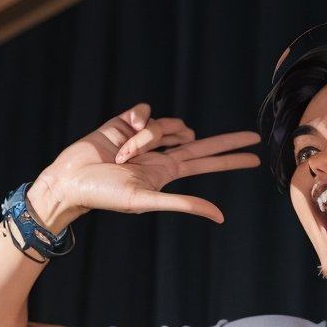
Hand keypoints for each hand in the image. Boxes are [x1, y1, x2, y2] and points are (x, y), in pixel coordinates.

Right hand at [34, 103, 261, 226]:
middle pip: (199, 142)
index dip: (230, 160)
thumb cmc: (105, 195)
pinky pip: (145, 111)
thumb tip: (220, 216)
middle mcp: (159, 153)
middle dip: (226, 141)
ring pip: (165, 124)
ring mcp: (143, 136)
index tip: (255, 158)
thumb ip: (184, 204)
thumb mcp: (146, 200)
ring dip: (148, 136)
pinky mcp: (125, 121)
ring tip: (123, 154)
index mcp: (166, 172)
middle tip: (253, 136)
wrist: (71, 179)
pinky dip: (137, 119)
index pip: (206, 164)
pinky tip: (123, 132)